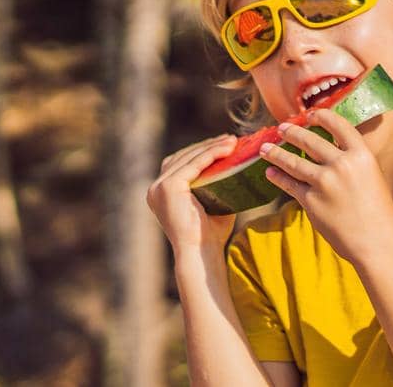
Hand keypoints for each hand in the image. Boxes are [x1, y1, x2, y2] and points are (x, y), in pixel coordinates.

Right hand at [147, 134, 239, 249]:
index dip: (201, 151)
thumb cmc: (211, 234)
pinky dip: (211, 155)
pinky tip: (228, 150)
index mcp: (162, 192)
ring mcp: (159, 187)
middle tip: (231, 139)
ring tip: (234, 141)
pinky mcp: (168, 188)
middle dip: (208, 145)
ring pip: (189, 158)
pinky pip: (193, 165)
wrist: (202, 253)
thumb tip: (237, 166)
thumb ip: (217, 186)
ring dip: (212, 147)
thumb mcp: (213, 203)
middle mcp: (155, 189)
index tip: (224, 143)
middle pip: (183, 157)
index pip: (181, 163)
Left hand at [259, 109, 392, 261]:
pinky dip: (277, 176)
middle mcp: (342, 164)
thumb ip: (351, 161)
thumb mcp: (371, 176)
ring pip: (292, 161)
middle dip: (291, 132)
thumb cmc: (377, 211)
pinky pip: (289, 184)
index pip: (337, 125)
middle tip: (281, 128)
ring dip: (275, 153)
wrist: (377, 242)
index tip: (309, 115)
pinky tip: (271, 172)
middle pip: (309, 140)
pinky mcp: (311, 201)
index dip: (321, 116)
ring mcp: (324, 183)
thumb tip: (327, 150)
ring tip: (266, 149)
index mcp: (362, 155)